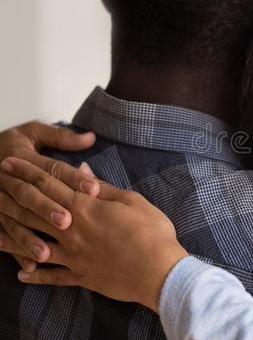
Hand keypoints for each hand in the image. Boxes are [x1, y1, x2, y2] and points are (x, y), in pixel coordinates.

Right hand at [0, 122, 98, 269]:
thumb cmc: (9, 145)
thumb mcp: (31, 133)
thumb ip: (61, 137)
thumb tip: (90, 137)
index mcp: (25, 159)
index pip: (52, 170)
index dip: (73, 179)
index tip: (94, 189)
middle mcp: (10, 181)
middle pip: (30, 196)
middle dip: (47, 209)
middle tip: (67, 221)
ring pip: (14, 220)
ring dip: (28, 238)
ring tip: (46, 253)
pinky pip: (2, 235)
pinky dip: (15, 252)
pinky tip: (30, 267)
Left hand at [0, 157, 187, 312]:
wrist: (158, 271)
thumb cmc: (152, 233)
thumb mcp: (132, 201)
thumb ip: (104, 188)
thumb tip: (83, 172)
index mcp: (85, 208)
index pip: (49, 185)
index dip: (27, 172)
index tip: (9, 162)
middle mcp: (71, 230)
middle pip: (34, 210)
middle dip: (12, 194)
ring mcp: (72, 256)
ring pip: (33, 244)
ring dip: (11, 236)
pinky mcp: (79, 276)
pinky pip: (51, 276)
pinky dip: (35, 275)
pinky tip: (22, 274)